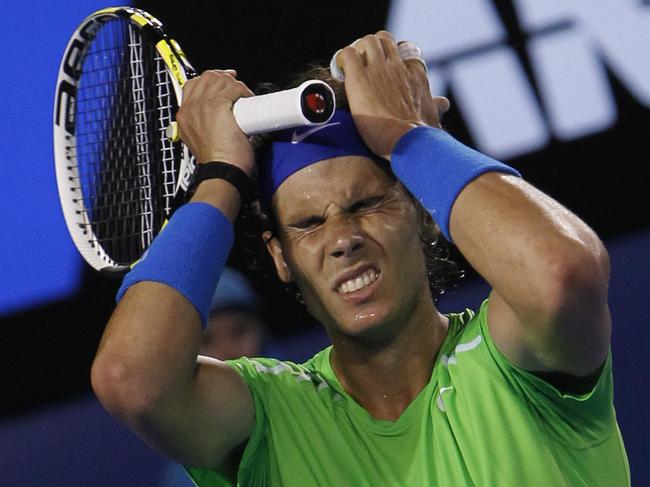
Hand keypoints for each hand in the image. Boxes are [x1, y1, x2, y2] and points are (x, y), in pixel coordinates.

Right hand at [176, 70, 254, 175]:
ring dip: (236, 85)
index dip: (211, 81)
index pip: (193, 85)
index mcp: (184, 117)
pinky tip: (249, 99)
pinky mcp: (216, 106)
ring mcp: (201, 106)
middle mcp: (189, 109)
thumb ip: (205, 126)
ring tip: (245, 97)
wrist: (223, 172)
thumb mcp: (203, 142)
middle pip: (206, 78)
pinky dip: (244, 91)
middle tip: (238, 88)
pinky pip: (233, 88)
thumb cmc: (219, 163)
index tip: (225, 84)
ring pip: (220, 80)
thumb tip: (220, 115)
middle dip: (225, 79)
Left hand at [336, 32, 449, 159]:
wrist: (406, 140)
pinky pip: (348, 53)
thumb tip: (443, 104)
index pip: (406, 54)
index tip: (386, 71)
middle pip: (385, 40)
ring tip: (352, 68)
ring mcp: (378, 69)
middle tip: (365, 65)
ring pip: (368, 41)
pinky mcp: (359, 77)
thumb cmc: (420, 135)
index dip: (394, 60)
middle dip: (374, 48)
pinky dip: (343, 59)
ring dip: (358, 50)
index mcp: (415, 77)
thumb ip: (435, 108)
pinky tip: (342, 72)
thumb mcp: (433, 118)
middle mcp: (397, 67)